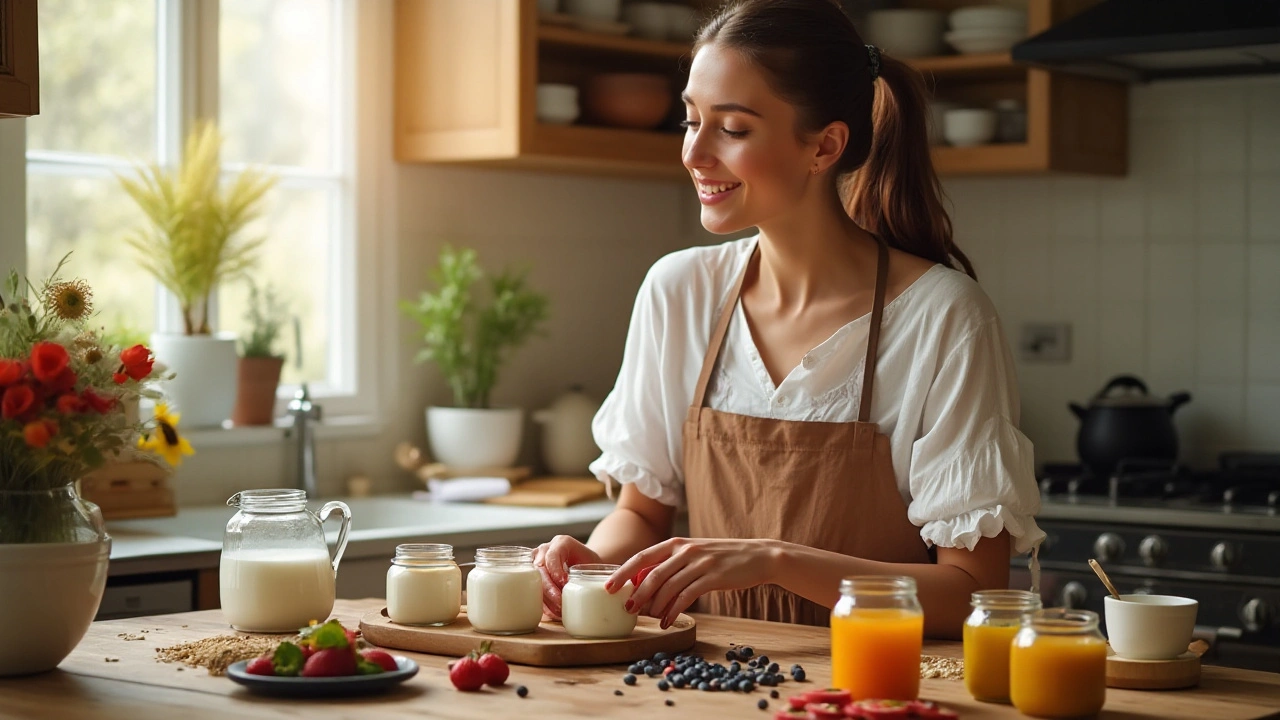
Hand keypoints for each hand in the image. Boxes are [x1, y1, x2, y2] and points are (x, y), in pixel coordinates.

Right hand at [533, 535, 602, 619]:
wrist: (583, 564)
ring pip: (535, 582)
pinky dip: (545, 603)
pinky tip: (555, 613)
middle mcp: (545, 550)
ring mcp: (537, 563)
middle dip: (549, 589)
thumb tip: (608, 587)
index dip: (556, 570)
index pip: (552, 555)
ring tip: (559, 611)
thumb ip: (597, 571)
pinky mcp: (534, 577)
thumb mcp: (594, 562)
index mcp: (560, 543)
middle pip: (540, 569)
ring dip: (546, 599)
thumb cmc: (590, 563)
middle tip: (560, 603)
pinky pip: (534, 591)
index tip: (565, 583)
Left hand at [608, 538, 777, 628]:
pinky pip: (687, 596)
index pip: (641, 557)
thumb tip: (643, 583)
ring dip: (655, 606)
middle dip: (636, 594)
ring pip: (668, 586)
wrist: (758, 555)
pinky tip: (667, 622)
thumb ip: (670, 565)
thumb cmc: (722, 558)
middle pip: (652, 573)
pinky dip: (674, 611)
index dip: (623, 573)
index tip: (608, 588)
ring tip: (648, 619)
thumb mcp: (693, 555)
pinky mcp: (713, 576)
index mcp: (676, 542)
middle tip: (627, 609)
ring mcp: (700, 562)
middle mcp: (685, 550)